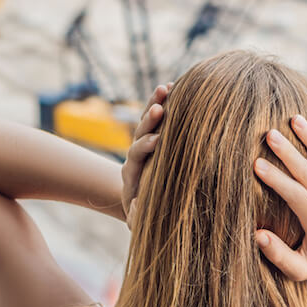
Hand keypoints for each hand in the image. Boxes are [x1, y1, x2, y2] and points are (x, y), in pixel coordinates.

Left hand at [122, 82, 171, 228]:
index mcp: (132, 173)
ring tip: (167, 87)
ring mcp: (144, 145)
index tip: (156, 140)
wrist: (138, 203)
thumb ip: (135, 218)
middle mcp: (136, 155)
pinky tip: (174, 86)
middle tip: (160, 108)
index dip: (144, 147)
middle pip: (138, 132)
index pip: (136, 155)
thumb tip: (134, 209)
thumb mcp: (138, 220)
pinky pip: (158, 119)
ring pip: (147, 121)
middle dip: (149, 120)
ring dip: (156, 103)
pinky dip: (165, 103)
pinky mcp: (154, 138)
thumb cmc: (144, 214)